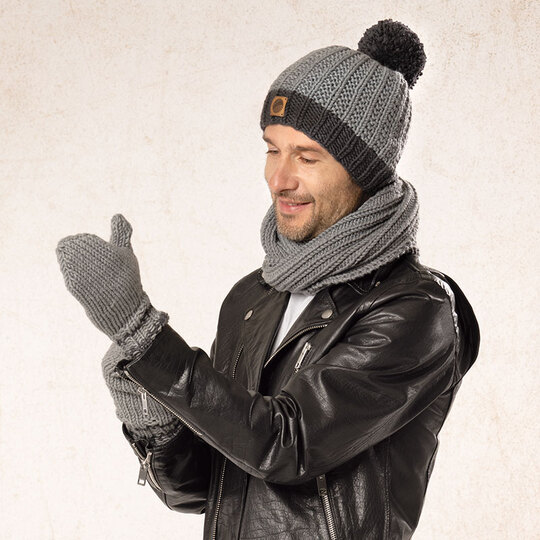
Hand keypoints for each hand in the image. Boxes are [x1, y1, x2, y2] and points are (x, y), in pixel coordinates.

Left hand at [56, 214, 166, 353]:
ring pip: (67, 259)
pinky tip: (89, 281)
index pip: (83, 238)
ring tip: (94, 273)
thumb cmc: (127, 277)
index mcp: (99, 244)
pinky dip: (76, 275)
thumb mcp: (126, 252)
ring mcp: (76, 269)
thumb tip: (117, 215)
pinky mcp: (71, 283)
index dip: (92, 245)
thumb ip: (120, 233)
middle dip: (80, 253)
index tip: (104, 256)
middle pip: (70, 246)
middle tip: (96, 265)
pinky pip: (68, 272)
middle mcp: (84, 254)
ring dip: (76, 263)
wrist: (123, 306)